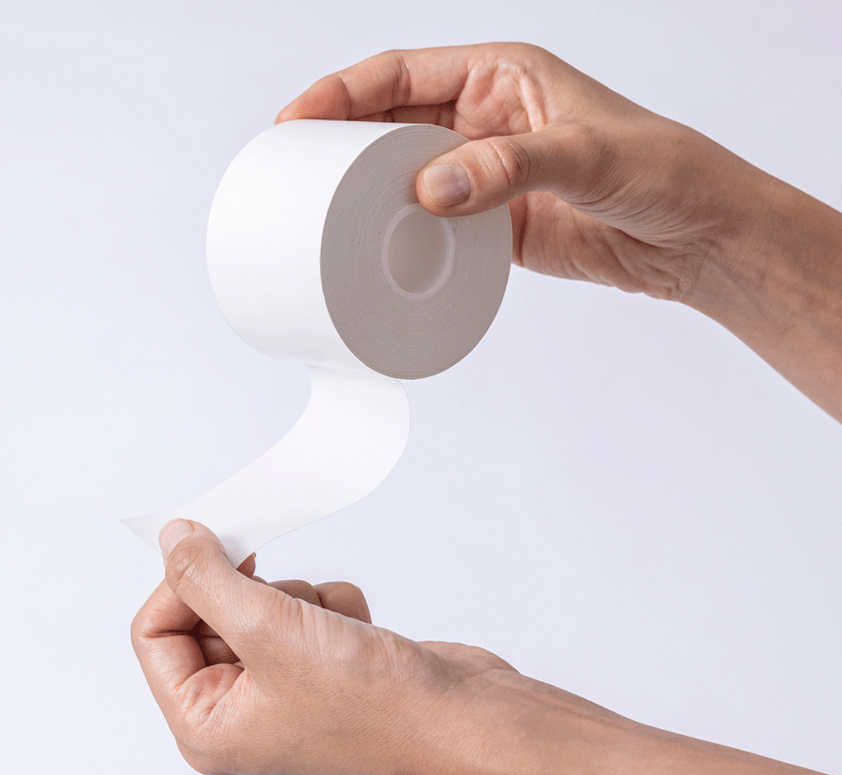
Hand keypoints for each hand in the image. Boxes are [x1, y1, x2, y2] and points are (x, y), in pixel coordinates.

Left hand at [130, 518, 515, 774]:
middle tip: (281, 584)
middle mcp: (242, 712)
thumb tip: (173, 541)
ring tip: (334, 626)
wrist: (464, 720)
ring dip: (301, 598)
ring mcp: (287, 687)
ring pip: (264, 604)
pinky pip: (306, 608)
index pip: (156, 634)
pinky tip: (359, 631)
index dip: (180, 583)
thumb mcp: (270, 631)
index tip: (214, 543)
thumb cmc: (375, 707)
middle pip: (211, 615)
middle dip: (255, 592)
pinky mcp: (326, 665)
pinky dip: (332, 606)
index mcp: (208, 727)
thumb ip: (209, 580)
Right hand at [277, 42, 756, 302]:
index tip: (297, 120)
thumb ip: (510, 167)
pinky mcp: (496, 229)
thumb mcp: (587, 153)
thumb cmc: (662, 170)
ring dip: (372, 198)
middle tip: (296, 176)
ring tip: (327, 220)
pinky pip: (438, 230)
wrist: (694, 238)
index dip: (342, 93)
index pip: (402, 74)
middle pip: (392, 127)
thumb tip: (431, 191)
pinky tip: (389, 252)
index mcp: (501, 77)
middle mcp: (486, 123)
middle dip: (342, 147)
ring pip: (408, 181)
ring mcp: (487, 178)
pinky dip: (411, 240)